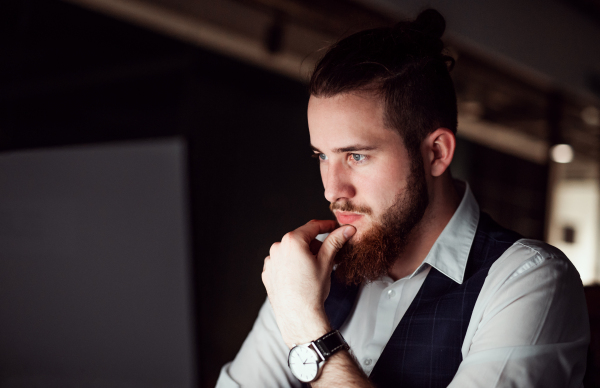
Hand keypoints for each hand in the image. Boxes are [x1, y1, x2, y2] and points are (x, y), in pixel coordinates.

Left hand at [262, 219, 355, 347]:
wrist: (299, 317)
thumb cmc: (312, 290)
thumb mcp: (327, 262)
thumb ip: (336, 241)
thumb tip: (348, 229)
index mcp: (292, 241)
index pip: (313, 226)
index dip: (327, 226)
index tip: (336, 228)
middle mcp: (277, 247)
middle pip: (301, 239)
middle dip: (315, 246)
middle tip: (327, 259)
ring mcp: (270, 261)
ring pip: (291, 251)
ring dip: (302, 256)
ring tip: (312, 272)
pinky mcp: (267, 273)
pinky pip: (281, 263)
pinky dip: (291, 266)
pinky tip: (299, 278)